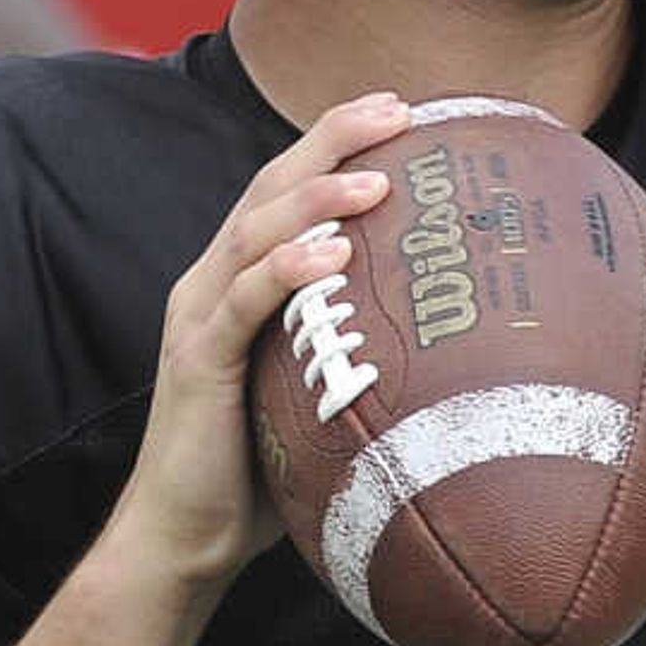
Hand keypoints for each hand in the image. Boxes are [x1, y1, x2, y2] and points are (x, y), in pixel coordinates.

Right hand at [102, 88, 408, 599]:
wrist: (186, 536)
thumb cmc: (262, 467)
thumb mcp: (318, 388)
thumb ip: (359, 348)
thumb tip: (459, 342)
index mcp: (239, 279)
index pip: (288, 189)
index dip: (337, 141)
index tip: (403, 111)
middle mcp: (212, 282)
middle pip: (272, 186)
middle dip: (333, 139)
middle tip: (398, 109)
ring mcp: (199, 316)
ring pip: (254, 232)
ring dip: (317, 199)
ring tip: (377, 179)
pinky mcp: (197, 361)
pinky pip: (242, 304)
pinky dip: (285, 270)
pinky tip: (331, 252)